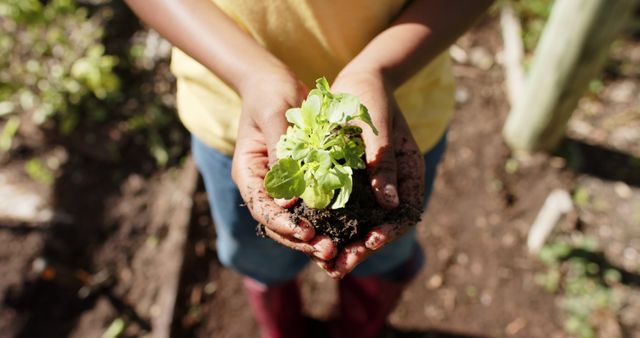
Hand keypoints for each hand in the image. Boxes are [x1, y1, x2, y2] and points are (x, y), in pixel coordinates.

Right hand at [231, 68, 336, 260]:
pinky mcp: (298, 181)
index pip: (261, 208)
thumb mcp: (275, 116)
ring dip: (314, 237)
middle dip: (301, 239)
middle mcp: (261, 184)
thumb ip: (281, 156)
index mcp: (247, 172)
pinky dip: (324, 221)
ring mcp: (279, 185)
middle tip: (328, 251)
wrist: (276, 82)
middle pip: (276, 224)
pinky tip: (345, 230)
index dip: (282, 225)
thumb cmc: (271, 93)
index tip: (307, 233)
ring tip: (338, 249)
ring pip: (293, 221)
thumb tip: (285, 202)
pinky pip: (309, 207)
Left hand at [314, 67, 424, 278]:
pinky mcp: (354, 182)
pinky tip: (315, 237)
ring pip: (364, 223)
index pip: (405, 212)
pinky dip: (334, 226)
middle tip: (337, 267)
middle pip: (383, 226)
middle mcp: (393, 183)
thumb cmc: (370, 95)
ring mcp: (374, 184)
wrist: (358, 79)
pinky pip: (347, 210)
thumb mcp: (376, 125)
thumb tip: (391, 204)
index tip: (367, 243)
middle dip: (361, 248)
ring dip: (346, 244)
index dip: (387, 232)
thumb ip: (383, 161)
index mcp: (408, 171)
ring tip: (326, 264)